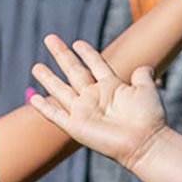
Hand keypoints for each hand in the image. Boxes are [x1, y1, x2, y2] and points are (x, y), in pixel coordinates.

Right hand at [28, 36, 173, 165]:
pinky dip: (44, 107)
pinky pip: (56, 115)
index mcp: (111, 87)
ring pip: (61, 91)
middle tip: (49, 38)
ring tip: (36, 66)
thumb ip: (143, 76)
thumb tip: (146, 67)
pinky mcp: (76, 127)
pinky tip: (33, 98)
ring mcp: (84, 112)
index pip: (95, 65)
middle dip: (62, 55)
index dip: (87, 53)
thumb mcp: (146, 90)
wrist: (144, 143)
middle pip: (74, 72)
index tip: (78, 42)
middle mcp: (95, 98)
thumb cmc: (149, 118)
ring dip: (48, 79)